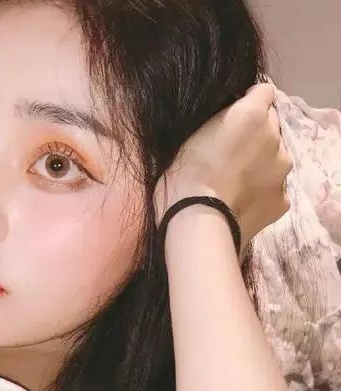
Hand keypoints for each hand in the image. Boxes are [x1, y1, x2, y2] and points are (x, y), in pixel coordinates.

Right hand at [153, 83, 292, 249]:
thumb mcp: (193, 133)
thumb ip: (221, 119)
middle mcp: (275, 137)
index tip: (234, 118)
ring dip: (262, 164)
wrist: (197, 223)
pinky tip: (244, 203)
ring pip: (276, 159)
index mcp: (252, 114)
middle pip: (272, 127)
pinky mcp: (282, 201)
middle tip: (232, 155)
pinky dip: (262, 193)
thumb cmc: (183, 175)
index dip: (248, 104)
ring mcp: (282, 171)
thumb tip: (231, 120)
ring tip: (238, 183)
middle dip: (257, 135)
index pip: (263, 93)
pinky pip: (274, 189)